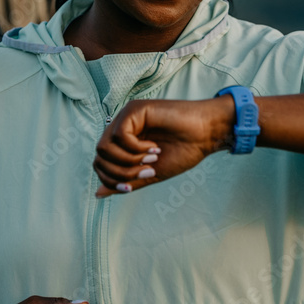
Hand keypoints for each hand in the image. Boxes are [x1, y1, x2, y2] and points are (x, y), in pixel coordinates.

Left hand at [93, 96, 233, 197]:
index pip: (100, 164)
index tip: (132, 186)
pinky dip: (135, 148)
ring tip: (151, 160)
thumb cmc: (183, 152)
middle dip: (121, 173)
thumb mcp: (150, 174)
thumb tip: (98, 194)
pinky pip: (120, 135)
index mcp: (123, 143)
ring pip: (105, 147)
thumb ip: (125, 181)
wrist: (205, 135)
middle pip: (100, 157)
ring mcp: (126, 117)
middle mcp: (121, 128)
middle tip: (147, 172)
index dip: (112, 180)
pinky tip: (154, 148)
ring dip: (128, 161)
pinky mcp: (134, 109)